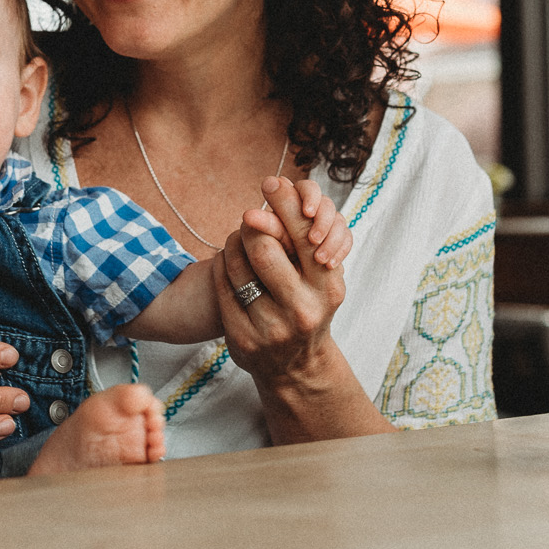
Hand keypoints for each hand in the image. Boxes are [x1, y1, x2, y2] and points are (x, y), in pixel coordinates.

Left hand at [214, 176, 347, 387]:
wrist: (296, 367)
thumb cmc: (307, 305)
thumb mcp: (319, 276)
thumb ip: (302, 236)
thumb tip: (277, 186)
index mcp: (327, 289)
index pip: (303, 235)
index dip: (285, 204)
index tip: (270, 181)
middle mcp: (302, 310)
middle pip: (262, 247)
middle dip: (253, 225)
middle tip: (250, 217)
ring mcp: (270, 329)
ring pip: (236, 264)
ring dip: (233, 242)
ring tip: (238, 239)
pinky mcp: (242, 339)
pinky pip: (221, 285)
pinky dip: (221, 265)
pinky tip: (227, 262)